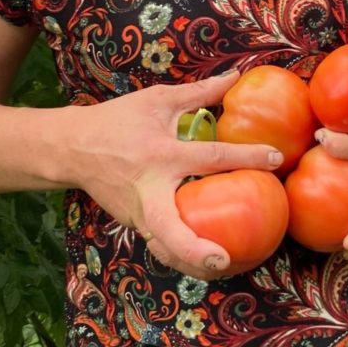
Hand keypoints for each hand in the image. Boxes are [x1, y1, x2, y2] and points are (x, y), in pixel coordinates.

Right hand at [61, 73, 282, 280]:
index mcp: (161, 155)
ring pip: (164, 248)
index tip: (276, 159)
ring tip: (225, 269)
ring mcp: (138, 213)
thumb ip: (199, 92)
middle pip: (169, 228)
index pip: (210, 157)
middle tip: (222, 259)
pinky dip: (182, 257)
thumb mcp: (157, 100)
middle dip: (194, 248)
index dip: (246, 156)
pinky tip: (208, 262)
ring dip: (190, 264)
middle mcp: (149, 189)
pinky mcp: (134, 224)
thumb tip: (236, 77)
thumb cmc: (117, 121)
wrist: (72, 149)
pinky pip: (161, 246)